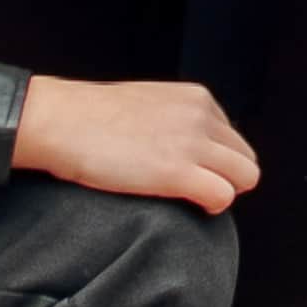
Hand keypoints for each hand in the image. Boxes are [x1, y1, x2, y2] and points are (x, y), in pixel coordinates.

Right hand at [16, 74, 259, 209]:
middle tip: (192, 191)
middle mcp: (202, 116)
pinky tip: (188, 206)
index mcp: (196, 99)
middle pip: (246, 160)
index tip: (191, 173)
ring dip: (222, 193)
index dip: (216, 163)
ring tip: (190, 199)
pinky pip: (223, 196)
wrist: (61, 121)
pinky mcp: (177, 171)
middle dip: (226, 179)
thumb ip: (175, 120)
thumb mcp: (148, 104)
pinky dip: (211, 207)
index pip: (234, 139)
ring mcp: (192, 143)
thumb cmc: (92, 118)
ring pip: (245, 178)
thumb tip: (187, 146)